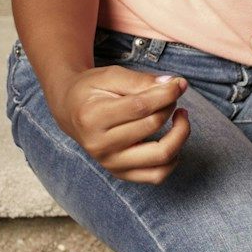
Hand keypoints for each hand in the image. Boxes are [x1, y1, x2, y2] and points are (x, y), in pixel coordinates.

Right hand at [54, 65, 190, 184]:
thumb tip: (175, 85)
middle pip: (152, 126)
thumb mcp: (111, 76)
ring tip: (180, 116)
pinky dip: (173, 158)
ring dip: (180, 134)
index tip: (179, 83)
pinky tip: (174, 138)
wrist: (71, 111)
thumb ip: (141, 81)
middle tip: (171, 94)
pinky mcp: (121, 173)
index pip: (141, 107)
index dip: (167, 93)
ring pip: (160, 156)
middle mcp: (100, 145)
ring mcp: (110, 163)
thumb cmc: (92, 91)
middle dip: (170, 105)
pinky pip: (157, 175)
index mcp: (93, 117)